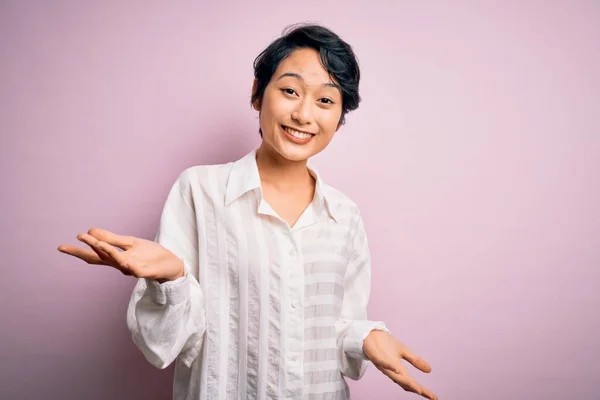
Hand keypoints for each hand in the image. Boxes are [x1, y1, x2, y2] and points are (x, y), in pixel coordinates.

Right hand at [58, 228, 183, 281]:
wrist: (171, 264)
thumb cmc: (150, 255)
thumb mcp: (130, 243)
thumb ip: (112, 239)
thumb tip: (90, 230)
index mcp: (116, 257)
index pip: (94, 254)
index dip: (78, 251)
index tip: (61, 247)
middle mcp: (120, 264)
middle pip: (100, 258)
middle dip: (86, 250)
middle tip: (71, 242)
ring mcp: (131, 269)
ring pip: (115, 259)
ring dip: (105, 250)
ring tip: (94, 241)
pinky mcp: (144, 271)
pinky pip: (134, 267)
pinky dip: (127, 264)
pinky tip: (123, 261)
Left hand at [363, 330, 436, 399]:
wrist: (370, 334)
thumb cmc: (385, 344)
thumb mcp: (404, 351)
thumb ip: (415, 361)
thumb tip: (429, 370)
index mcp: (398, 370)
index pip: (412, 382)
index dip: (423, 390)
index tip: (434, 397)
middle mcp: (391, 370)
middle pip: (404, 382)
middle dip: (416, 389)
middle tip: (426, 395)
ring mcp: (383, 364)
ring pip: (394, 376)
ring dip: (405, 382)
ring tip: (417, 388)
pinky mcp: (375, 356)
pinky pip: (382, 362)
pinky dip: (389, 366)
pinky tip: (396, 369)